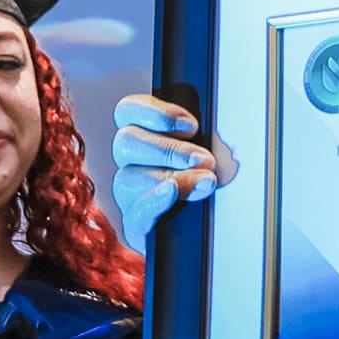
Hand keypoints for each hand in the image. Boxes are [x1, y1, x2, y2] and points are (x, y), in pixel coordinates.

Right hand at [110, 94, 236, 248]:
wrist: (208, 228)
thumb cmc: (208, 178)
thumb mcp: (209, 151)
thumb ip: (205, 137)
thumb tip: (211, 130)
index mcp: (143, 134)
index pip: (127, 111)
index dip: (154, 112)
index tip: (191, 126)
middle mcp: (130, 162)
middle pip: (126, 142)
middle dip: (169, 148)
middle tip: (204, 159)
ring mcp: (128, 194)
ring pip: (127, 177)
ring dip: (170, 175)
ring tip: (205, 181)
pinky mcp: (135, 223)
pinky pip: (135, 211)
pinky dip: (155, 199)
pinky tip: (172, 192)